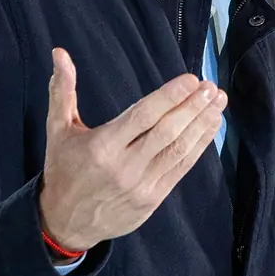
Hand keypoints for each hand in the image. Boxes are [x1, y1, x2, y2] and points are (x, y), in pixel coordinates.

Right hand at [38, 48, 226, 251]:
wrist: (64, 222)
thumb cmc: (62, 170)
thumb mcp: (57, 130)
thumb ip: (62, 90)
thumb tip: (60, 53)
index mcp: (102, 146)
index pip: (143, 115)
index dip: (170, 96)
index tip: (191, 80)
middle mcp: (125, 166)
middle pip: (167, 132)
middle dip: (192, 108)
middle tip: (210, 88)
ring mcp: (141, 185)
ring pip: (178, 150)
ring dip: (201, 125)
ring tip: (218, 103)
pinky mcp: (152, 200)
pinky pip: (181, 169)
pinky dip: (199, 147)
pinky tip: (210, 128)